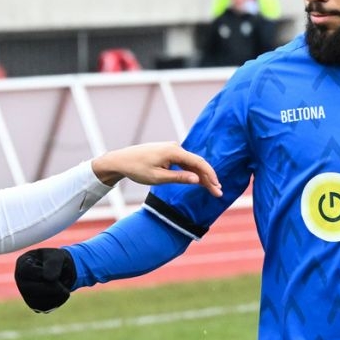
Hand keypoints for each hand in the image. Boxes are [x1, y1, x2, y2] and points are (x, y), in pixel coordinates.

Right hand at [14, 248, 77, 312]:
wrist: (63, 271)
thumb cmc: (57, 261)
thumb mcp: (57, 256)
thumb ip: (53, 263)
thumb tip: (49, 279)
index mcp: (22, 263)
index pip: (26, 271)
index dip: (41, 273)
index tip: (54, 273)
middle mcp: (21, 279)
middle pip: (29, 289)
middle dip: (50, 288)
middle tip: (63, 287)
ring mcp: (26, 293)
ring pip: (37, 301)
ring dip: (55, 296)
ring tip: (64, 289)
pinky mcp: (35, 305)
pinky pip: (44, 308)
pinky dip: (56, 302)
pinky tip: (62, 295)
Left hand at [91, 143, 221, 196]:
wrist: (121, 160)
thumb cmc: (137, 169)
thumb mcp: (158, 177)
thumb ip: (178, 178)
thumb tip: (196, 179)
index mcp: (174, 151)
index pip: (198, 163)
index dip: (210, 175)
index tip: (217, 186)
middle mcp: (175, 147)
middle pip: (197, 163)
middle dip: (208, 178)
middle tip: (218, 192)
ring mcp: (172, 149)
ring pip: (191, 163)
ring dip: (201, 175)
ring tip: (211, 188)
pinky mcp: (168, 153)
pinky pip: (184, 163)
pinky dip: (191, 172)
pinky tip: (198, 181)